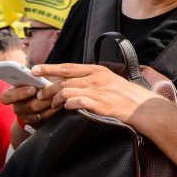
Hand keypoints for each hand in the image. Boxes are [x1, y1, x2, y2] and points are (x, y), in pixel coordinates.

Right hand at [0, 83, 60, 126]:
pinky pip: (45, 117)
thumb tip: (39, 71)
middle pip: (27, 106)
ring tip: (60, 94)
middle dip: (41, 98)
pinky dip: (54, 109)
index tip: (32, 88)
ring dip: (50, 102)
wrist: (38, 104)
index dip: (19, 93)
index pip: (6, 97)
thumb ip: (32, 77)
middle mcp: (17, 107)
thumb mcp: (30, 80)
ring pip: (38, 111)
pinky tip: (61, 102)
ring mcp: (25, 116)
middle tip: (51, 92)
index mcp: (11, 95)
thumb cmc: (35, 86)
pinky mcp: (35, 122)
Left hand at [33, 63, 159, 123]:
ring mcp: (97, 91)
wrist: (142, 107)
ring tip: (52, 106)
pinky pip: (75, 103)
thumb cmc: (126, 95)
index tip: (34, 70)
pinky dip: (67, 105)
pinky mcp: (99, 104)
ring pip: (66, 92)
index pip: (68, 67)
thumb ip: (91, 78)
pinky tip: (65, 109)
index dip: (49, 68)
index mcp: (97, 70)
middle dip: (48, 88)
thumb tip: (70, 82)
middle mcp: (95, 78)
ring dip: (55, 99)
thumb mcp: (109, 80)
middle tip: (40, 95)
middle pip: (63, 81)